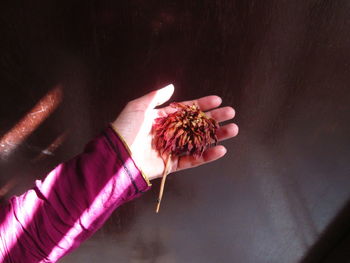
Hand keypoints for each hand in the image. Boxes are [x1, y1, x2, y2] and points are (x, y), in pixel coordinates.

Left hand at [112, 84, 237, 180]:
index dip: (202, 104)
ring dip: (216, 136)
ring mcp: (171, 149)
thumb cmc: (124, 129)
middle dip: (214, 119)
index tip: (217, 100)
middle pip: (196, 125)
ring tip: (232, 130)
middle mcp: (169, 133)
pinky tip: (220, 149)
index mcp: (161, 118)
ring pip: (198, 142)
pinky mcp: (171, 165)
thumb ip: (155, 97)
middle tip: (230, 113)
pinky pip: (192, 160)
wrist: (115, 156)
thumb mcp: (138, 107)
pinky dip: (207, 156)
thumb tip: (171, 87)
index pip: (186, 110)